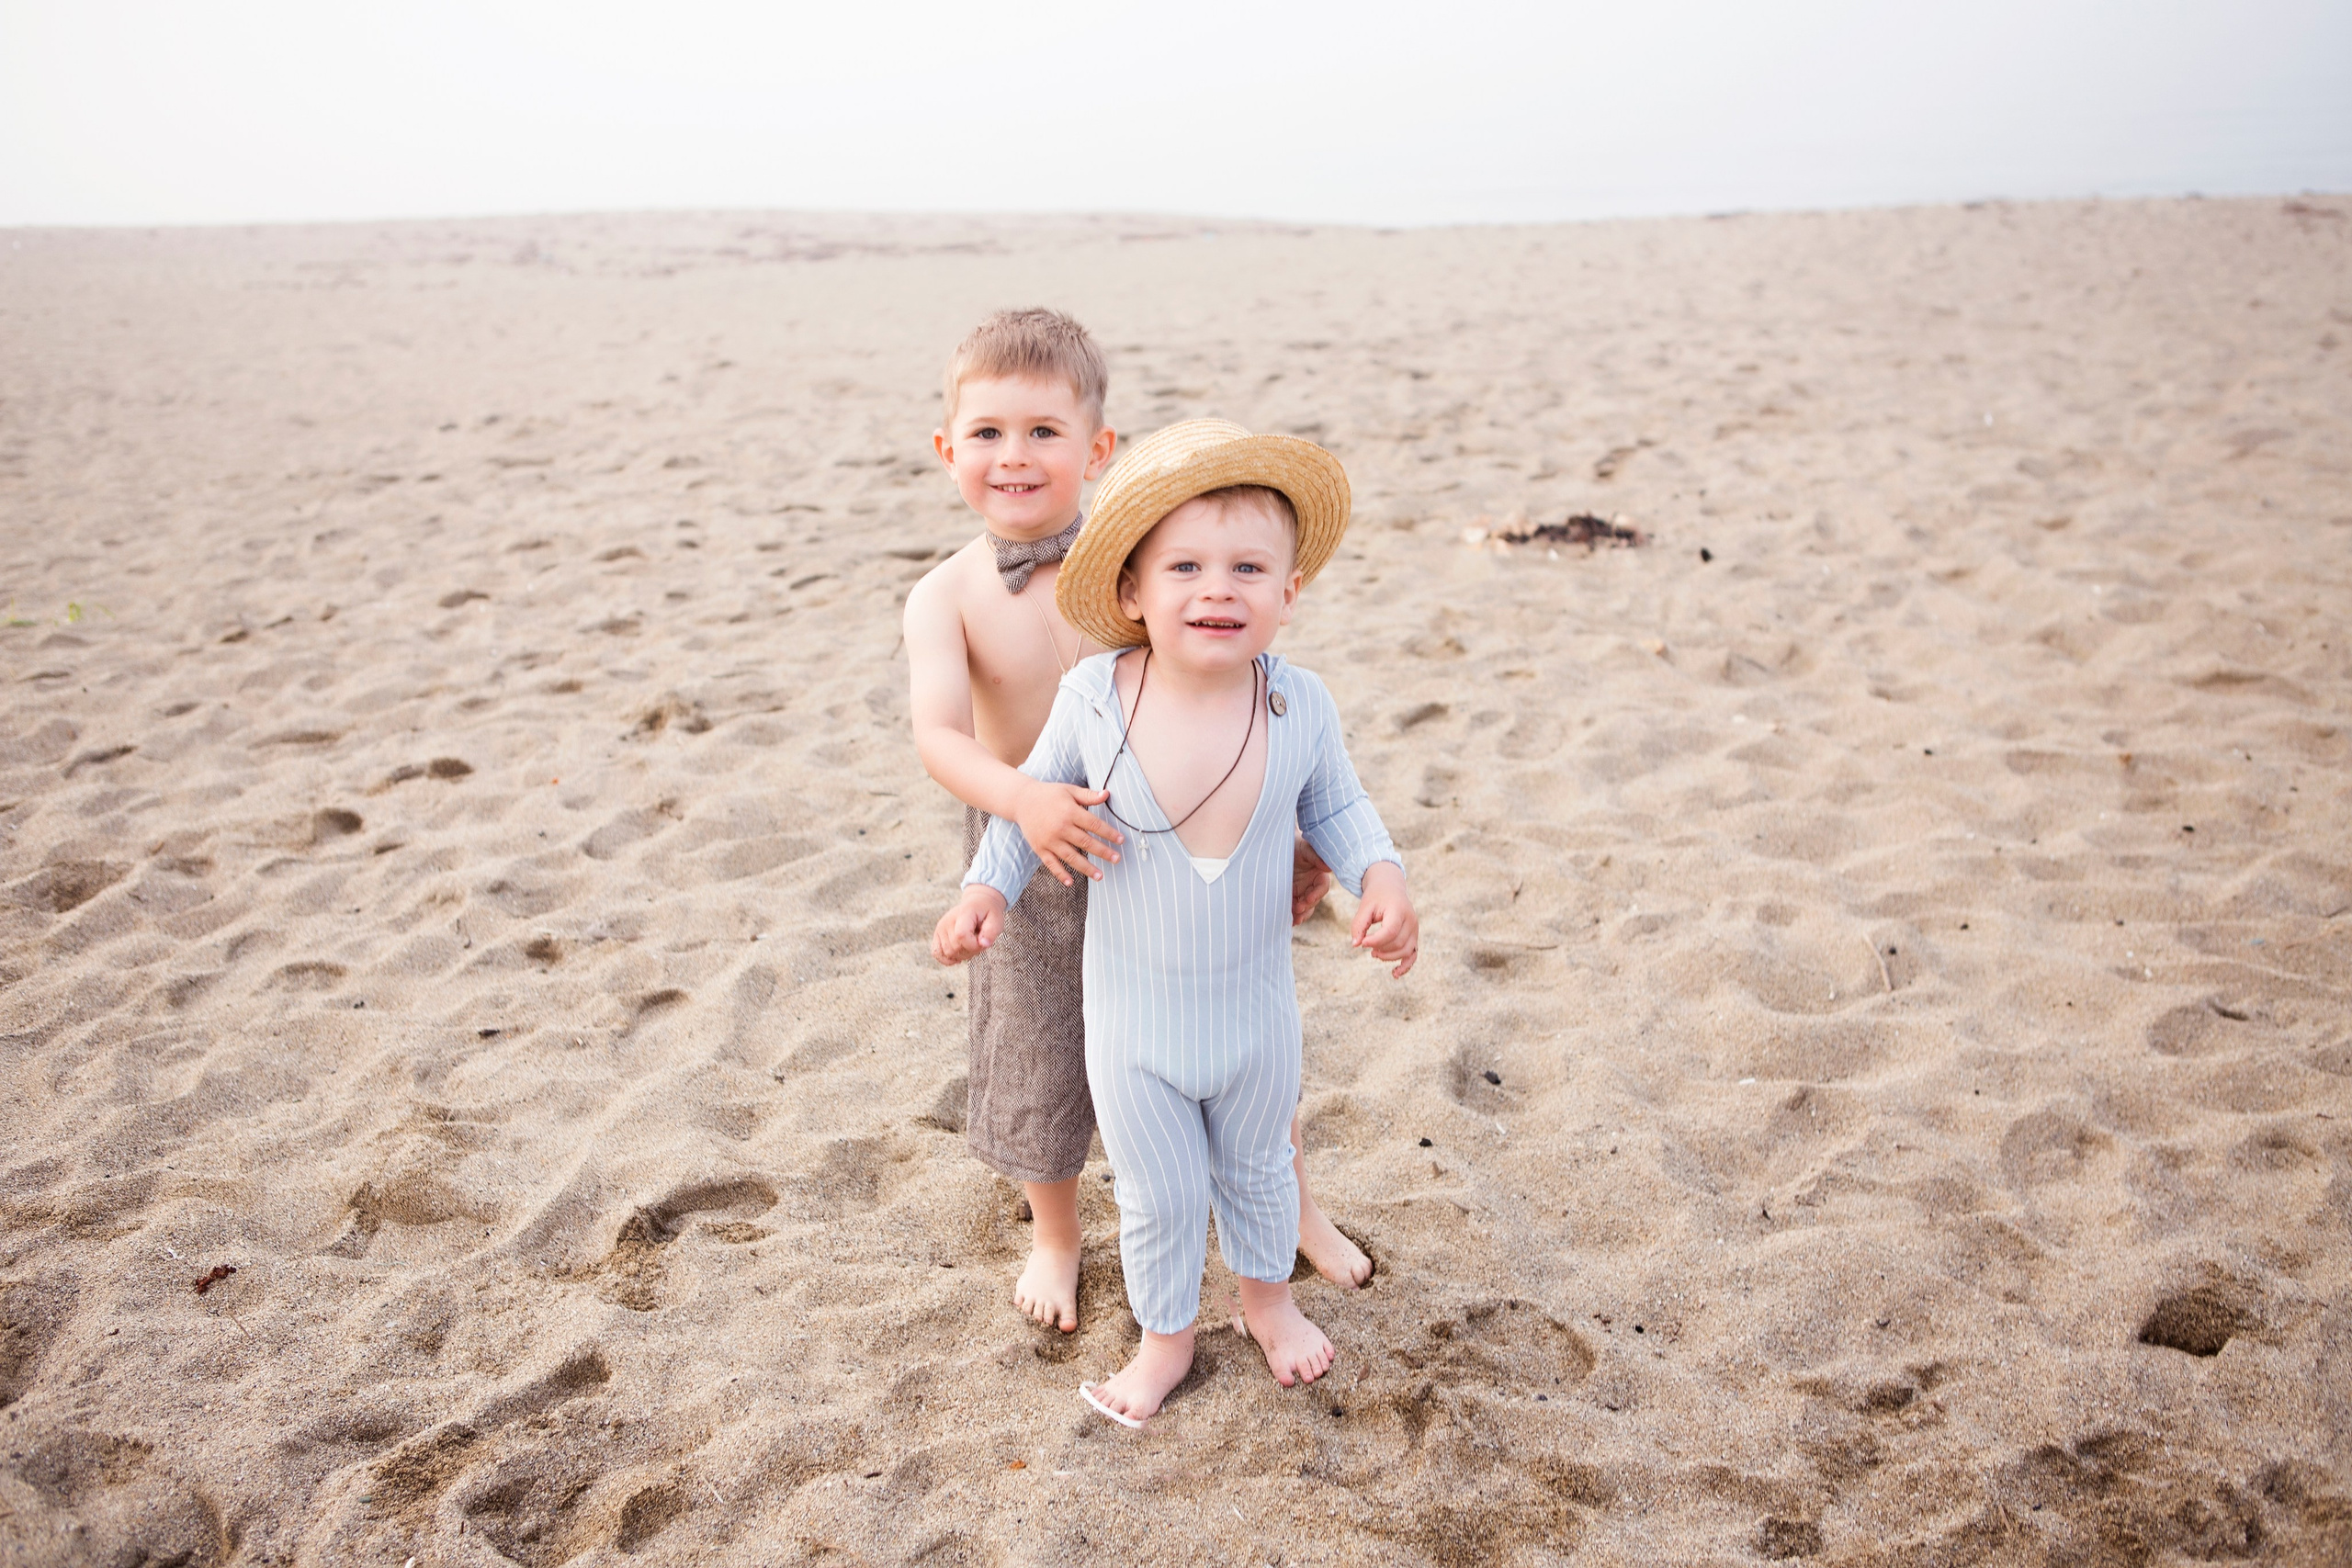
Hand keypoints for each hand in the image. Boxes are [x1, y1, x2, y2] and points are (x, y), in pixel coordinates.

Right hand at [933, 887, 1007, 965]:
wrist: (978, 903)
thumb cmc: (988, 913)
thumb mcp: (996, 920)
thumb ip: (992, 932)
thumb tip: (983, 944)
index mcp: (963, 913)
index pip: (961, 935)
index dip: (973, 945)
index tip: (983, 943)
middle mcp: (948, 920)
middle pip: (955, 947)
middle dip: (971, 951)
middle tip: (979, 942)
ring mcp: (941, 928)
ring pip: (948, 953)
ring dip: (962, 955)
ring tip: (971, 945)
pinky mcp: (937, 934)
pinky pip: (936, 953)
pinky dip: (947, 959)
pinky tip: (958, 957)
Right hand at [1013, 779, 1121, 885]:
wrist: (1022, 800)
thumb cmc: (1049, 794)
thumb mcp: (1069, 790)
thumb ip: (1088, 795)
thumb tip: (1107, 794)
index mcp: (1070, 812)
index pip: (1094, 825)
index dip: (1109, 833)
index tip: (1121, 840)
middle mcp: (1060, 827)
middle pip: (1085, 842)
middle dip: (1103, 852)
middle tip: (1117, 859)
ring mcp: (1049, 840)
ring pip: (1071, 857)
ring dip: (1086, 868)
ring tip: (1100, 876)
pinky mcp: (1040, 848)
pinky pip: (1051, 864)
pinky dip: (1060, 874)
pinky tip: (1070, 882)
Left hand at [1290, 835, 1333, 925]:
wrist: (1278, 845)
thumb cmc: (1294, 844)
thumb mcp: (1304, 847)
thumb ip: (1315, 856)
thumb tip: (1328, 867)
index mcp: (1319, 873)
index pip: (1322, 887)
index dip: (1317, 894)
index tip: (1308, 899)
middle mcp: (1311, 884)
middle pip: (1313, 900)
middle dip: (1306, 907)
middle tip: (1297, 910)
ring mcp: (1301, 891)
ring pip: (1305, 907)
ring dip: (1300, 915)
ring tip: (1293, 920)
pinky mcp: (1291, 895)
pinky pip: (1293, 908)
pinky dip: (1291, 915)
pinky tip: (1287, 921)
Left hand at [1351, 862, 1417, 977]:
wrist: (1390, 888)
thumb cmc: (1376, 897)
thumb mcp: (1364, 906)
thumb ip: (1359, 925)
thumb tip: (1356, 945)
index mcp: (1399, 911)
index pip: (1391, 931)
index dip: (1375, 941)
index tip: (1362, 942)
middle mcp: (1411, 921)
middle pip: (1398, 943)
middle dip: (1380, 948)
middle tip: (1364, 944)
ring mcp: (1415, 930)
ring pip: (1406, 951)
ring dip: (1389, 957)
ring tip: (1374, 953)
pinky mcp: (1414, 937)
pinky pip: (1413, 955)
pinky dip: (1405, 966)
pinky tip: (1394, 974)